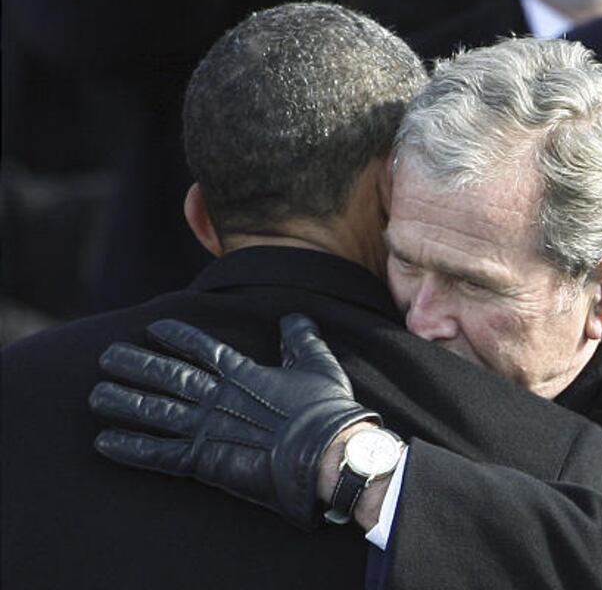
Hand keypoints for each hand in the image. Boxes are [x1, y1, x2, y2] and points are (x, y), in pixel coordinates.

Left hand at [89, 314, 379, 528]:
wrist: (326, 454)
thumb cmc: (327, 411)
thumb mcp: (318, 364)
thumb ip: (301, 339)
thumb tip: (294, 317)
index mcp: (243, 373)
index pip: (202, 348)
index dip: (176, 336)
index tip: (154, 327)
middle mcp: (218, 397)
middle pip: (168, 376)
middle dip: (136, 364)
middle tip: (107, 356)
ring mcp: (208, 428)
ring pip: (155, 411)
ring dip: (123, 402)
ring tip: (96, 395)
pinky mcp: (205, 462)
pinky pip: (159, 454)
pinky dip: (131, 448)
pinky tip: (105, 442)